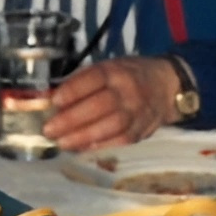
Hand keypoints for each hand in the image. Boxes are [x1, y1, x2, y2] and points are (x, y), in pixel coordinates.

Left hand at [43, 57, 182, 151]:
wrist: (167, 86)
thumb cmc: (129, 75)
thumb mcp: (109, 68)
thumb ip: (81, 82)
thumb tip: (49, 99)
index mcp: (117, 71)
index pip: (94, 78)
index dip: (73, 91)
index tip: (53, 102)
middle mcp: (128, 90)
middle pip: (100, 105)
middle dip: (72, 119)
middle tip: (49, 129)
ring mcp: (137, 112)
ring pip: (110, 126)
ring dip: (82, 136)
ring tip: (61, 143)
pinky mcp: (141, 131)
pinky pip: (119, 140)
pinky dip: (98, 145)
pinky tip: (80, 147)